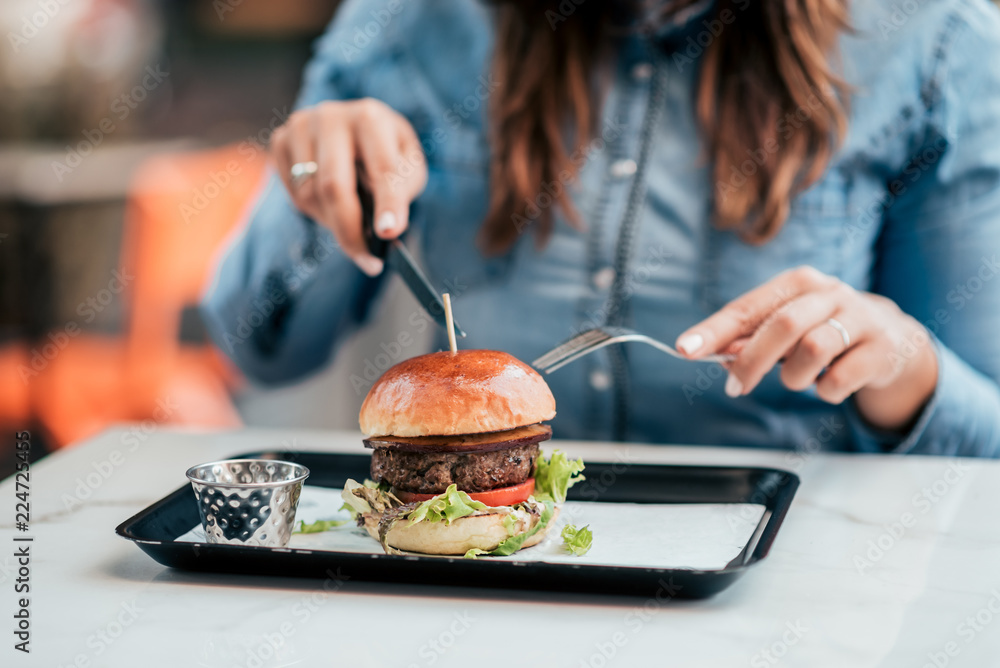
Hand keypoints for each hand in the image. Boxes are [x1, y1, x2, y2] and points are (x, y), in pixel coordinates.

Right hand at [270, 98, 427, 275]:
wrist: (355, 128)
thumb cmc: (387, 151)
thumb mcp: (409, 166)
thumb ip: (401, 192)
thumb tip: (385, 229)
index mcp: (371, 117)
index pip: (382, 167)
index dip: (387, 203)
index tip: (389, 234)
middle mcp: (331, 116)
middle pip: (334, 186)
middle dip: (351, 231)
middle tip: (368, 262)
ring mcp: (300, 127)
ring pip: (310, 195)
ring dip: (334, 222)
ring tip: (353, 221)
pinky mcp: (280, 141)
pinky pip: (294, 194)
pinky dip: (315, 211)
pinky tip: (332, 204)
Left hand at [675, 266, 938, 431]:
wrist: (891, 340)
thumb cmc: (822, 331)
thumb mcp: (786, 328)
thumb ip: (751, 338)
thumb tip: (718, 355)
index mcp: (797, 283)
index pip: (747, 307)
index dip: (714, 331)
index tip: (685, 349)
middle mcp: (830, 293)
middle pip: (781, 326)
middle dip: (752, 362)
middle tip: (736, 387)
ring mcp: (860, 318)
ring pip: (813, 350)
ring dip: (794, 376)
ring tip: (798, 377)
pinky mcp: (881, 348)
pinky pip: (840, 378)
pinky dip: (825, 390)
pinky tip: (828, 384)